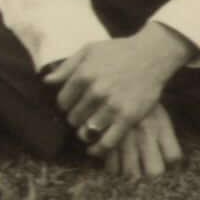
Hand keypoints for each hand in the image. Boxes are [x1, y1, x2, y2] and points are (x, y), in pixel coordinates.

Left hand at [56, 34, 188, 166]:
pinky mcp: (128, 118)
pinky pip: (107, 142)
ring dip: (86, 131)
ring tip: (90, 126)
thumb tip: (46, 81)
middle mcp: (96, 91)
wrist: (153, 55)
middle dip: (77, 117)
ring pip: (86, 131)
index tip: (74, 103)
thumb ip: (67, 66)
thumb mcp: (90, 50)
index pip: (62, 102)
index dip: (66, 104)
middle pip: (73, 118)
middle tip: (85, 114)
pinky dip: (98, 149)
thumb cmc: (119, 51)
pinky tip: (93, 149)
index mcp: (84, 75)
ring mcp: (113, 106)